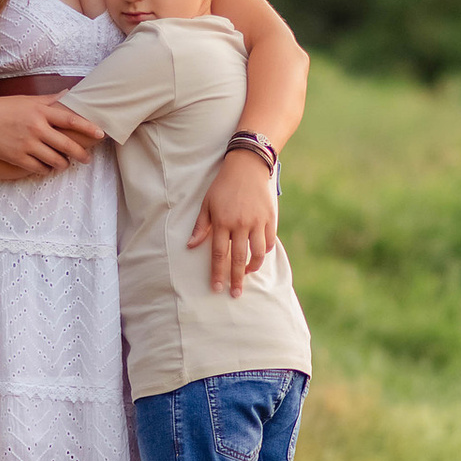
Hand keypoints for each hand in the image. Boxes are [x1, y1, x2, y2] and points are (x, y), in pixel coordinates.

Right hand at [0, 94, 104, 178]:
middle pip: (66, 145)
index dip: (87, 127)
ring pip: (55, 160)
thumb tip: (69, 92)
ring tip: (65, 164)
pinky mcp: (17, 157)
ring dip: (63, 164)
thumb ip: (50, 99)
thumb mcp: (28, 100)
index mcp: (41, 112)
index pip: (70, 120)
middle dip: (80, 154)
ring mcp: (27, 144)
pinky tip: (48, 168)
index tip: (100, 134)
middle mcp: (36, 128)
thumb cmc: (5, 108)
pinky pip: (39, 168)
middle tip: (87, 158)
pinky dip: (47, 170)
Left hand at [188, 147, 276, 295]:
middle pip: (238, 259)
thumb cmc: (223, 185)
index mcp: (222, 221)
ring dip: (252, 267)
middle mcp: (240, 224)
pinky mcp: (269, 217)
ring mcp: (257, 221)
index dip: (217, 273)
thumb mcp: (207, 203)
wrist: (248, 165)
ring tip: (247, 273)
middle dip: (236, 279)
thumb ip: (201, 226)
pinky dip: (264, 251)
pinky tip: (259, 255)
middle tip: (235, 294)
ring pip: (257, 253)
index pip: (218, 254)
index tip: (217, 288)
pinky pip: (269, 241)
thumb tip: (190, 246)